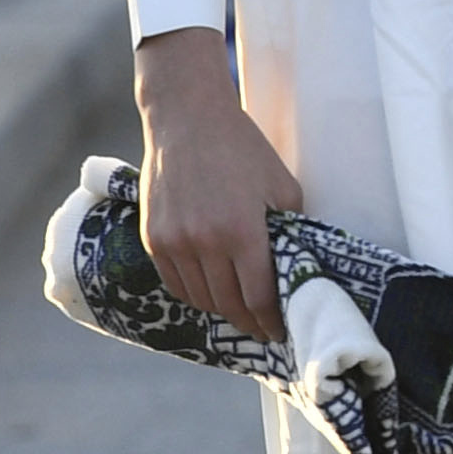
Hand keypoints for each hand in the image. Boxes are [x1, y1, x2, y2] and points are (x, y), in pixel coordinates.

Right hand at [132, 27, 301, 339]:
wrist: (187, 121)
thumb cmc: (243, 151)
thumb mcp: (283, 188)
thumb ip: (290, 231)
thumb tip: (299, 268)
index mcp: (243, 231)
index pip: (260, 297)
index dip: (272, 321)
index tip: (282, 332)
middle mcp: (205, 242)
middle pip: (229, 304)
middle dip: (250, 322)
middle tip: (264, 330)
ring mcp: (174, 242)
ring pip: (201, 298)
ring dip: (222, 311)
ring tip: (241, 315)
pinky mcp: (152, 238)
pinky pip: (176, 283)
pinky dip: (195, 295)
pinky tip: (212, 295)